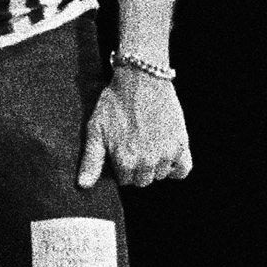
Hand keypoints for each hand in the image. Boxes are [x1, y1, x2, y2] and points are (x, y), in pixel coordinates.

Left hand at [79, 68, 192, 189]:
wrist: (141, 79)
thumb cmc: (114, 103)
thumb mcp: (96, 130)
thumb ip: (91, 161)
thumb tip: (83, 187)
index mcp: (125, 161)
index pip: (124, 181)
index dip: (121, 166)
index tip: (120, 150)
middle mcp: (147, 162)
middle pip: (142, 180)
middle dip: (136, 167)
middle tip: (134, 145)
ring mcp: (166, 154)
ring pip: (160, 175)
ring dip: (154, 165)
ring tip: (147, 143)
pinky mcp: (181, 144)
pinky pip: (183, 170)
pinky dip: (176, 167)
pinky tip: (166, 155)